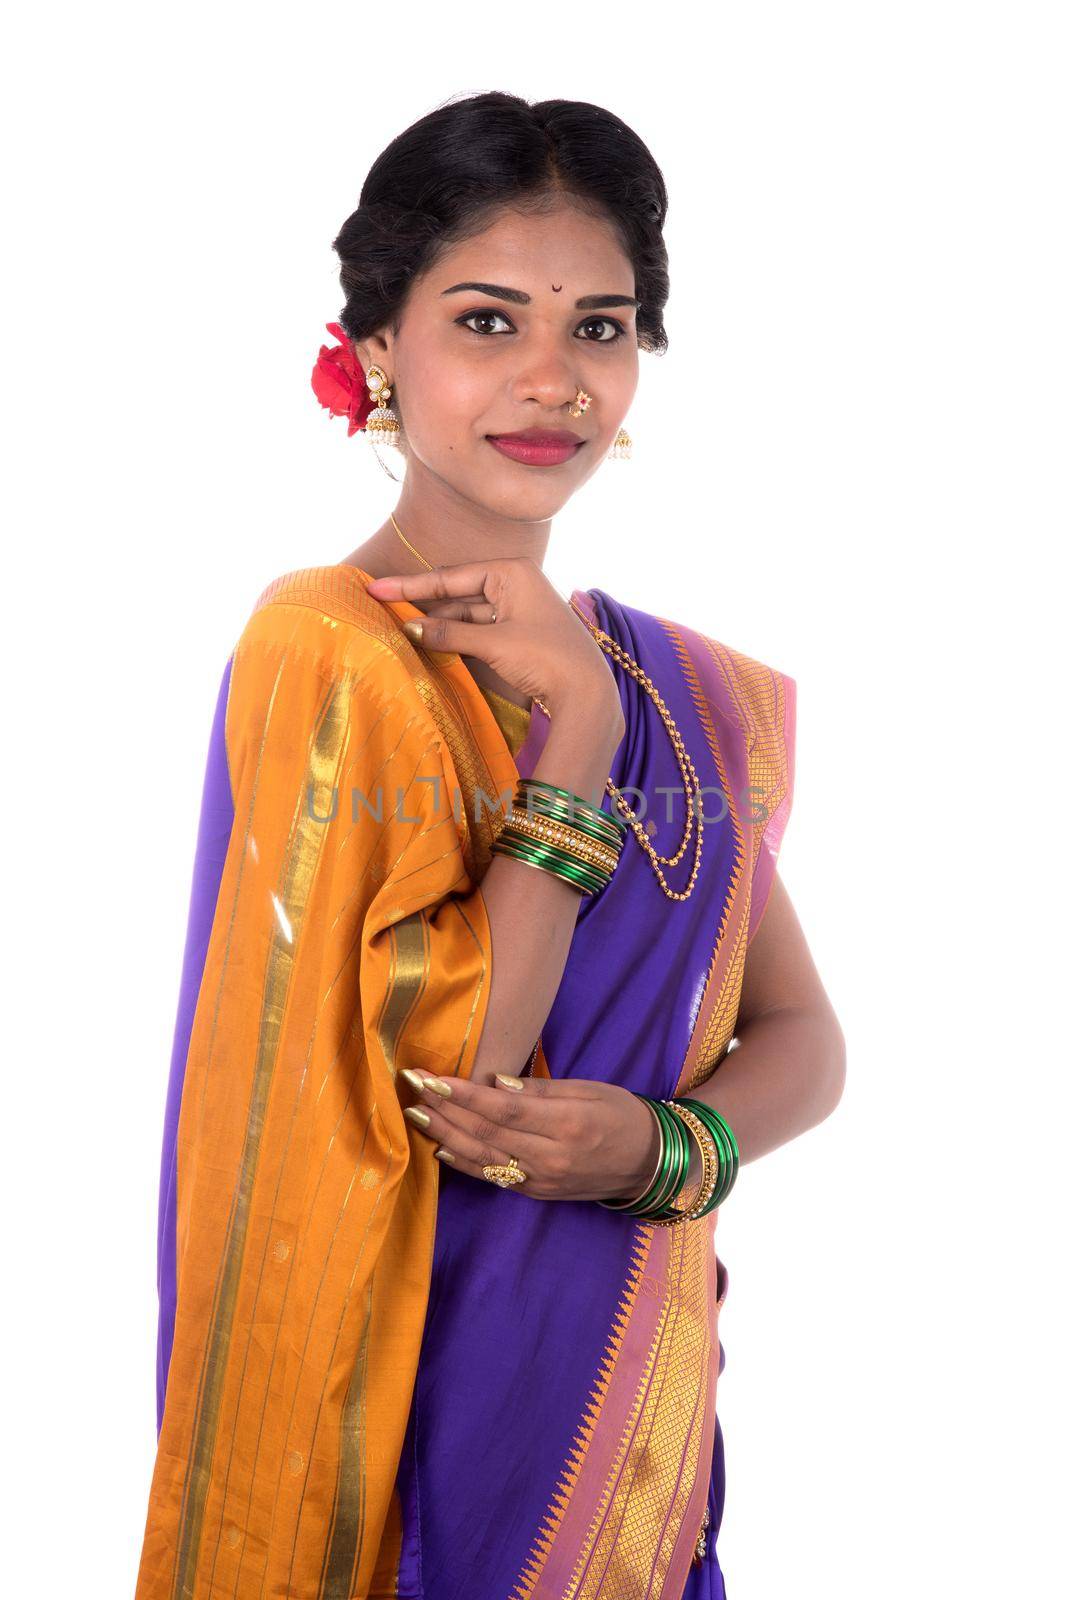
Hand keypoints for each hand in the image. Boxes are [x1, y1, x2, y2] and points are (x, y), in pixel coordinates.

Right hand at [364, 556, 622, 727]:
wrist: (587, 693)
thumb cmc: (545, 658)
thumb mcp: (492, 643)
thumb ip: (448, 633)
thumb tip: (409, 629)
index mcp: (512, 571)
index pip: (450, 576)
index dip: (410, 585)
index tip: (375, 588)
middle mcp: (517, 582)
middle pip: (458, 593)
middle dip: (425, 605)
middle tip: (384, 612)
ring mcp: (520, 607)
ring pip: (469, 613)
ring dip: (441, 625)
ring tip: (404, 633)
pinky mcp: (522, 631)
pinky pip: (481, 629)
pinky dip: (459, 637)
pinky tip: (435, 645)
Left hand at [399, 1067, 659, 1203]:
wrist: (648, 1164)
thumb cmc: (622, 1115)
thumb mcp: (590, 1090)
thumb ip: (541, 1089)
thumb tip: (495, 1082)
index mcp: (567, 1124)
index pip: (504, 1109)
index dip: (464, 1094)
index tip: (431, 1077)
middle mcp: (551, 1157)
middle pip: (486, 1132)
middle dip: (444, 1109)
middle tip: (411, 1086)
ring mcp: (542, 1180)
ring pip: (483, 1156)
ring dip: (445, 1133)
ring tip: (415, 1113)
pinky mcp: (537, 1193)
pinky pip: (494, 1176)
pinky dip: (464, 1162)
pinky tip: (441, 1146)